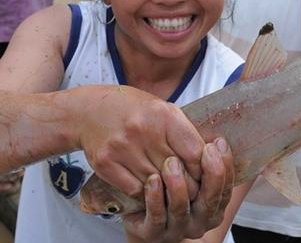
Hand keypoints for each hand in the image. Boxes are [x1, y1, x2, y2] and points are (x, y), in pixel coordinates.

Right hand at [78, 86, 204, 198]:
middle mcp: (143, 130)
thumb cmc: (132, 110)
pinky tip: (145, 184)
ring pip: (157, 184)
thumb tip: (211, 158)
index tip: (204, 174)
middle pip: (178, 172)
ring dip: (165, 189)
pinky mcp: (106, 163)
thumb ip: (184, 132)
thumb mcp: (161, 109)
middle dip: (187, 184)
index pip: (195, 153)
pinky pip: (135, 189)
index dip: (203, 168)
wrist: (88, 110)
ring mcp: (122, 148)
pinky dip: (143, 191)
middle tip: (189, 188)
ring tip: (168, 187)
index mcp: (163, 114)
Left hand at [123, 138, 233, 242]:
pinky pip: (156, 217)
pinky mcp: (153, 233)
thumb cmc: (168, 182)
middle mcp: (200, 221)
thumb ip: (203, 154)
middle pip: (210, 200)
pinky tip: (152, 179)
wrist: (139, 209)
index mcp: (213, 206)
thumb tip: (221, 132)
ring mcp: (177, 229)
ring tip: (171, 162)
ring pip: (182, 209)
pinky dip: (155, 198)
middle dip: (211, 174)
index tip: (219, 142)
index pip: (226, 188)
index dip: (225, 165)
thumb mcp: (190, 167)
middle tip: (205, 149)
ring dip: (178, 185)